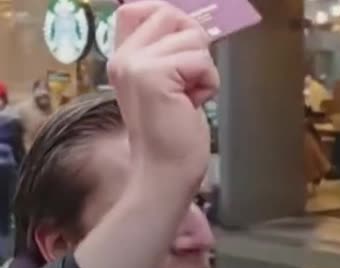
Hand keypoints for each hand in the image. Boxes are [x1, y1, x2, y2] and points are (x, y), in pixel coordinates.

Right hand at [107, 1, 218, 184]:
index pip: (142, 10)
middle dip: (194, 45)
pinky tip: (193, 104)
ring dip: (203, 69)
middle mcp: (124, 56)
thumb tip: (192, 27)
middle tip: (190, 80)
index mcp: (124, 58)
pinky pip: (200, 60)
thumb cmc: (173, 134)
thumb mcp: (169, 84)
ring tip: (189, 97)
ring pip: (192, 37)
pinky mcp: (154, 75)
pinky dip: (207, 82)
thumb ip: (169, 54)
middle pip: (171, 15)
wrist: (165, 172)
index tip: (182, 55)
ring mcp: (136, 64)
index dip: (172, 23)